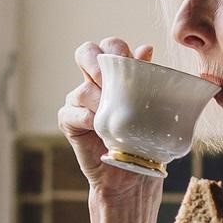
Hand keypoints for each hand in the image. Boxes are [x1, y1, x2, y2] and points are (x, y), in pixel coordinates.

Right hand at [58, 37, 155, 194]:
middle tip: (111, 81)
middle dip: (98, 62)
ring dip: (99, 99)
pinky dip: (86, 117)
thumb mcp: (153, 108)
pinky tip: (99, 126)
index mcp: (116, 74)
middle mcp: (94, 83)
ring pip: (81, 88)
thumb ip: (147, 78)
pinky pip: (70, 112)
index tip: (131, 62)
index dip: (117, 49)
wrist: (132, 176)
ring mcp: (79, 102)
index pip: (109, 46)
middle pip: (86, 52)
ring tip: (113, 114)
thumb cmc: (145, 140)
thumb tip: (146, 47)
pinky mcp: (69, 122)